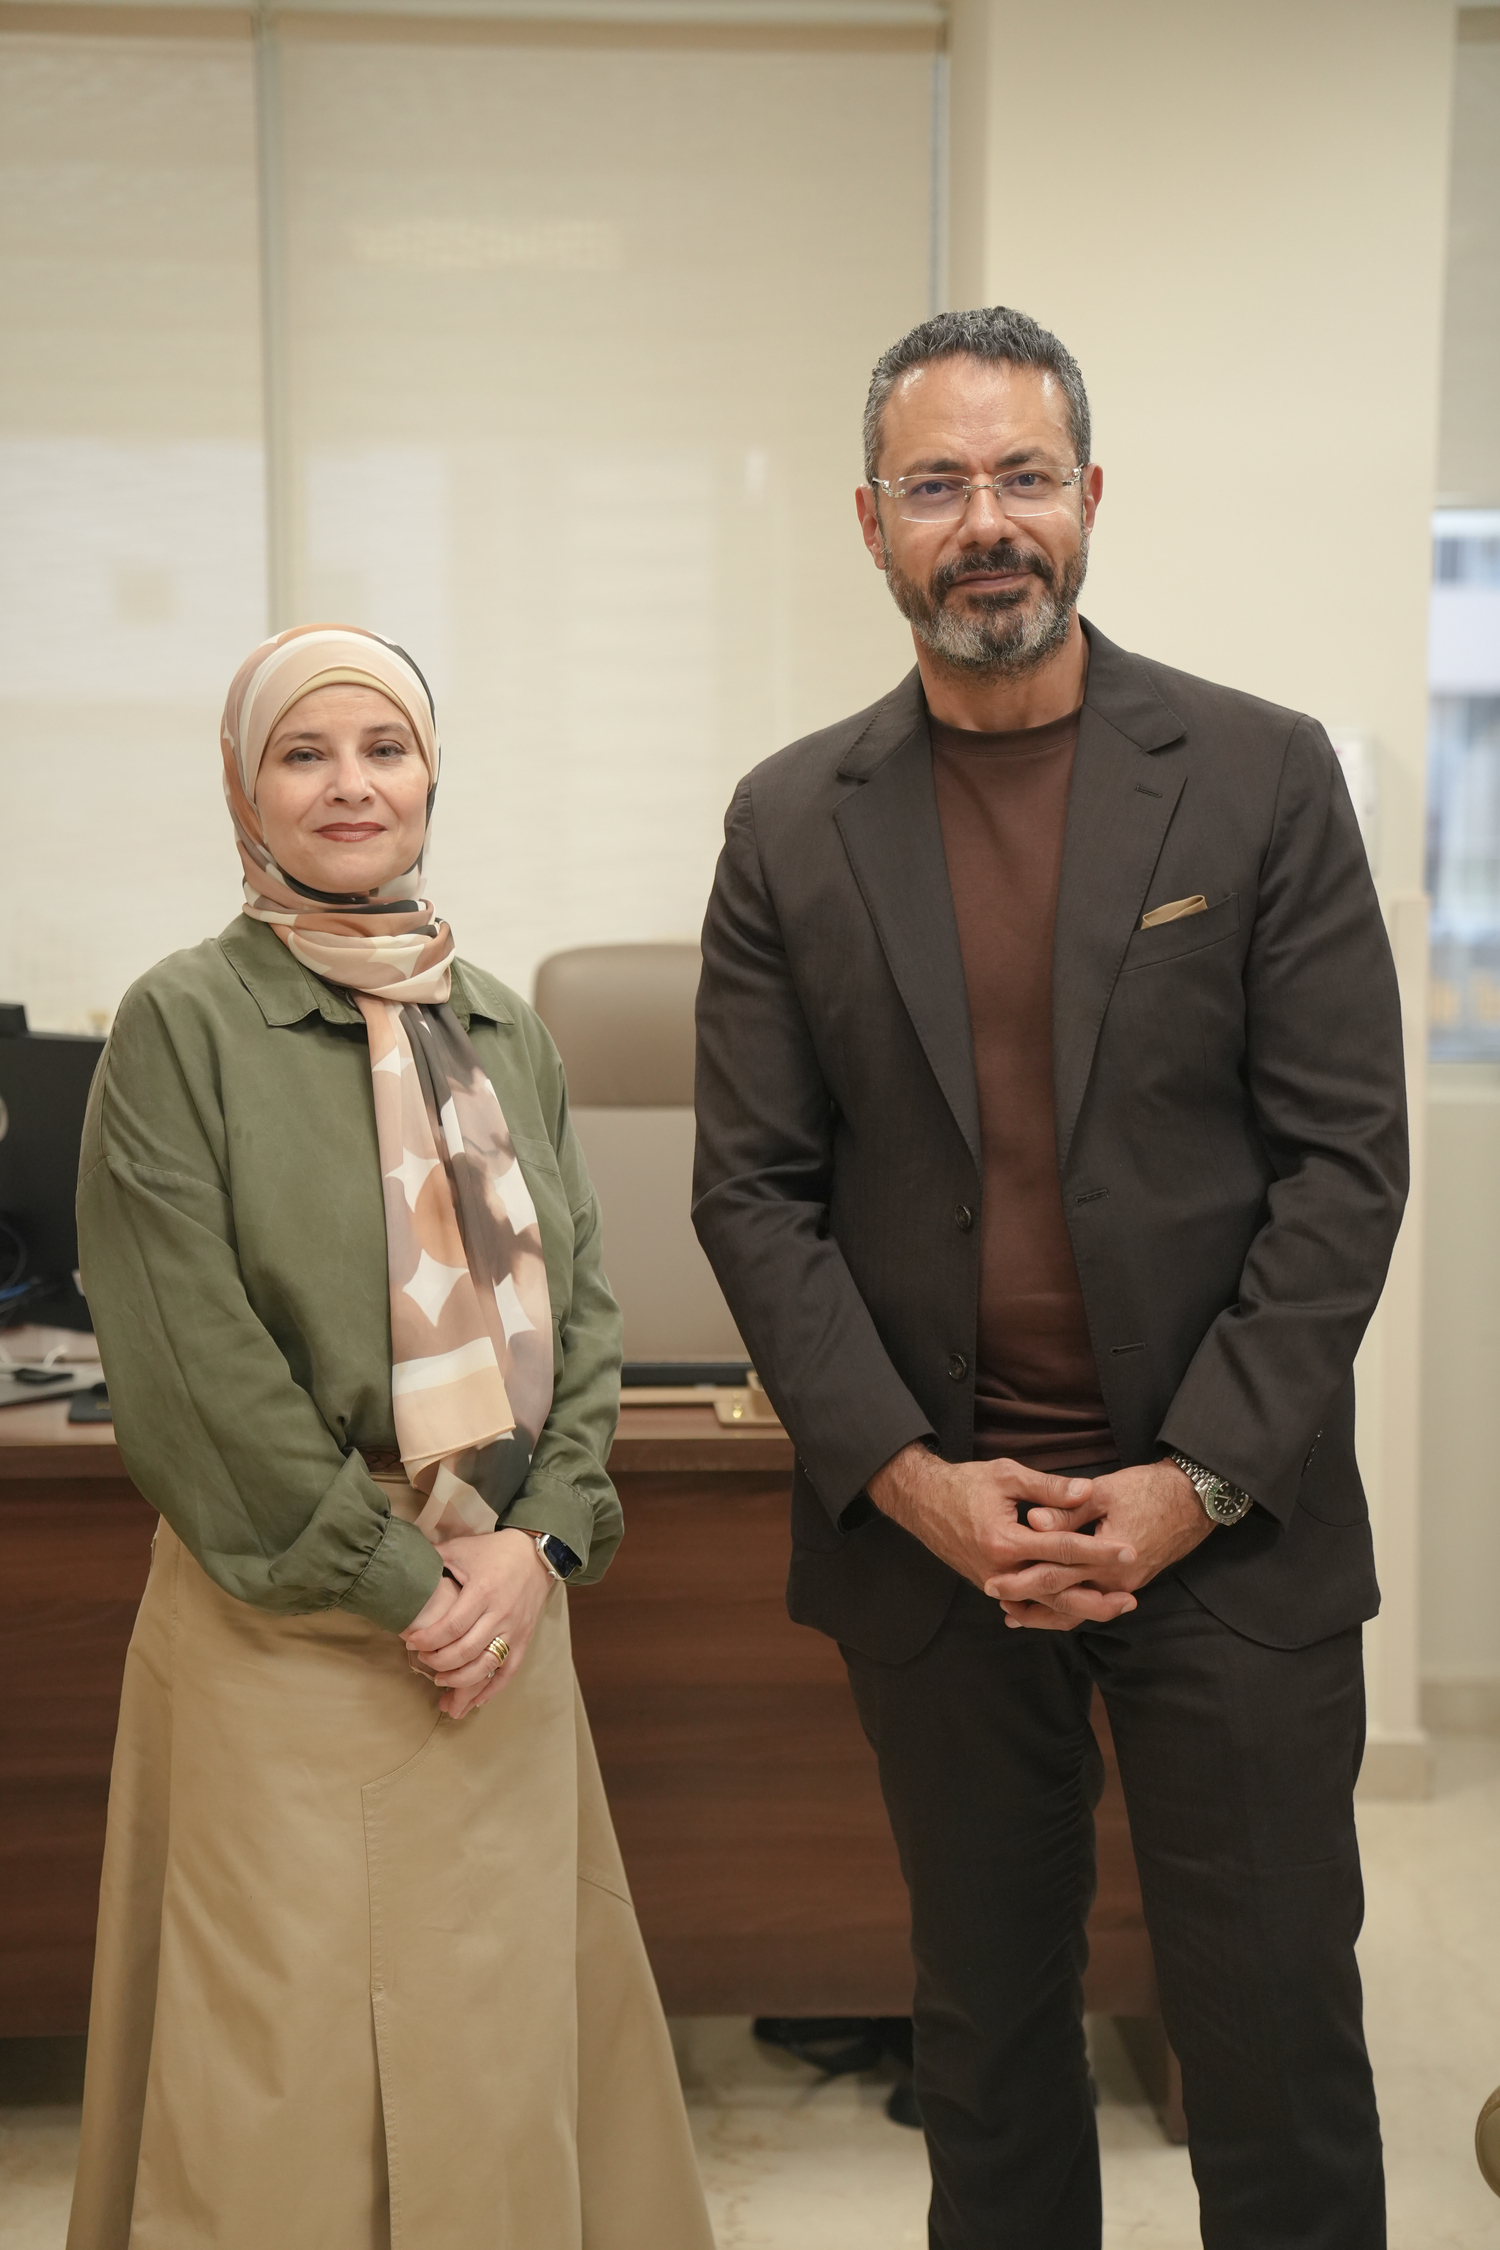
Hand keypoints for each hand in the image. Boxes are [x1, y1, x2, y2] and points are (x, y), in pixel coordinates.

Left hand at [402, 1528, 552, 1719]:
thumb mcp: (462, 1548)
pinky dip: (492, 1689)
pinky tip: (475, 1700)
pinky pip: (509, 1670)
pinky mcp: (525, 1638)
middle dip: (439, 1661)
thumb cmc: (494, 1551)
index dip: (428, 1640)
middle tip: (423, 1659)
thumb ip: (433, 1556)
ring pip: (486, 1665)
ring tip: (440, 1681)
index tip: (411, 1642)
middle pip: (466, 1650)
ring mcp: (515, 1629)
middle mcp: (500, 1613)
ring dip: (460, 1680)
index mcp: (483, 1591)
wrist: (536, 1553)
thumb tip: (402, 1560)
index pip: (452, 1626)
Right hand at [867, 1443, 1138, 1623]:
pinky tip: (1076, 1612)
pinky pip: (1028, 1605)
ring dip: (1081, 1609)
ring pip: (1044, 1605)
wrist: (922, 1501)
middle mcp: (1000, 1570)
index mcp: (1005, 1541)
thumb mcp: (1006, 1475)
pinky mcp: (991, 1585)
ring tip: (1113, 1607)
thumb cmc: (964, 1483)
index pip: (1062, 1550)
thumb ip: (1049, 1487)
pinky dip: (1053, 1611)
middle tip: (1131, 1596)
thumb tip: (1088, 1491)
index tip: (1129, 1551)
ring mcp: (994, 1583)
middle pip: (1057, 1592)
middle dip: (1097, 1596)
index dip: (1098, 1551)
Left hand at [986, 1458, 1213, 1629]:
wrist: (1193, 1501)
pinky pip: (1092, 1603)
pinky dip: (1068, 1607)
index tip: (992, 1577)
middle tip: (993, 1593)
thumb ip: (1066, 1510)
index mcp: (1107, 1559)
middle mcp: (1116, 1582)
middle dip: (1026, 1599)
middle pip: (1063, 1598)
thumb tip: (1032, 1522)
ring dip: (1045, 1612)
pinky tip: (1048, 1606)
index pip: (1055, 1573)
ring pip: (1078, 1610)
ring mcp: (1123, 1587)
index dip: (1022, 1576)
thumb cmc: (1148, 1490)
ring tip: (1012, 1612)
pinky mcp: (1126, 1583)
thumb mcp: (1104, 1492)